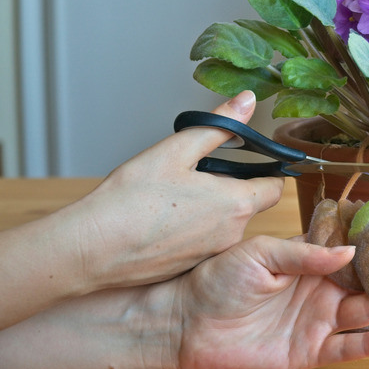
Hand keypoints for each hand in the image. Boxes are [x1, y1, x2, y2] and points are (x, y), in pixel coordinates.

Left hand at [0, 204, 368, 368]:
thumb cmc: (217, 279)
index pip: (365, 239)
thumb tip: (346, 252)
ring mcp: (320, 320)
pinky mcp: (309, 350)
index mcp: (314, 257)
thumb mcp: (260, 254)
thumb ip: (305, 253)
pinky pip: (347, 348)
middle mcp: (324, 286)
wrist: (185, 321)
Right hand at [78, 90, 283, 288]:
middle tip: (199, 171)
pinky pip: (205, 242)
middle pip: (249, 204)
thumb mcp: (176, 149)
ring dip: (212, 207)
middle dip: (233, 186)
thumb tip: (247, 101)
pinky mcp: (192, 268)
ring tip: (174, 195)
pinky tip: (164, 218)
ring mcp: (212, 255)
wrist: (92, 249)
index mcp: (235, 203)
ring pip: (226, 224)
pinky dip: (194, 228)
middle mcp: (232, 234)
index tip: (253, 159)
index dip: (269, 170)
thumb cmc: (130, 199)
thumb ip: (218, 125)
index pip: (275, 188)